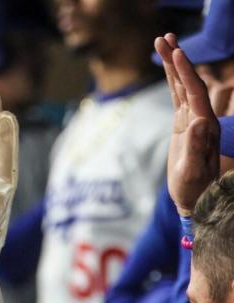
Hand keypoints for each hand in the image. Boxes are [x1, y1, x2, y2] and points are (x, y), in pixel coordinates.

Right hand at [156, 34, 220, 214]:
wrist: (196, 199)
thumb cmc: (195, 189)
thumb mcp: (195, 171)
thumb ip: (198, 147)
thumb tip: (200, 122)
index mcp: (204, 126)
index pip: (194, 92)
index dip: (185, 72)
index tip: (176, 53)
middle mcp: (200, 118)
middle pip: (188, 82)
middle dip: (176, 60)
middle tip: (164, 37)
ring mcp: (191, 120)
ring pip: (182, 85)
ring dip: (172, 64)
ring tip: (163, 42)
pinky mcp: (183, 124)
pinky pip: (177, 96)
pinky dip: (171, 80)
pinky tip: (166, 67)